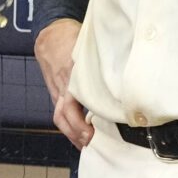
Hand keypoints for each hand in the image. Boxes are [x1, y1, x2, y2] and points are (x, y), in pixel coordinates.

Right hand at [34, 20, 92, 149]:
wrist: (51, 32)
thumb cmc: (73, 38)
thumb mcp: (89, 47)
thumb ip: (104, 61)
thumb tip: (126, 73)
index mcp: (73, 75)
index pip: (74, 103)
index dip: (81, 121)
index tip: (93, 131)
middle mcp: (64, 85)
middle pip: (64, 115)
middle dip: (75, 132)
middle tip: (91, 143)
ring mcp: (58, 90)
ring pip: (60, 116)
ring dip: (71, 133)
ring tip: (85, 145)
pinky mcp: (56, 91)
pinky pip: (61, 111)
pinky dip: (70, 124)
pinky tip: (81, 133)